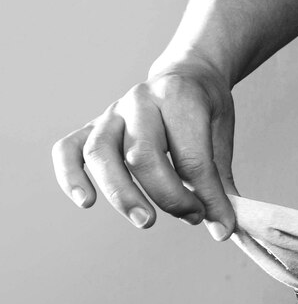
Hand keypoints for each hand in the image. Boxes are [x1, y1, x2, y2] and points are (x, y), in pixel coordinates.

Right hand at [51, 58, 238, 239]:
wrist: (187, 74)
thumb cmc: (205, 110)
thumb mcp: (222, 136)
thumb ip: (220, 180)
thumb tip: (223, 228)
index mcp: (180, 98)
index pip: (191, 158)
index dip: (208, 197)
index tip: (222, 226)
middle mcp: (140, 100)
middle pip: (142, 155)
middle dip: (169, 196)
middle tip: (193, 217)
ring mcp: (112, 112)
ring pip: (101, 154)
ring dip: (121, 194)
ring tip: (146, 221)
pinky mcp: (92, 125)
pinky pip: (68, 149)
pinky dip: (70, 176)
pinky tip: (86, 201)